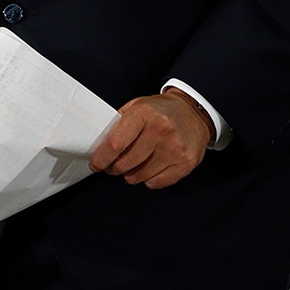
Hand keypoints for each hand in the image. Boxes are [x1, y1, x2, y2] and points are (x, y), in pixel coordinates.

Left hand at [88, 88, 212, 189]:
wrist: (193, 112)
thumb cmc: (160, 111)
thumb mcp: (136, 106)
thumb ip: (117, 124)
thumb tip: (98, 146)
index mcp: (144, 113)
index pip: (116, 143)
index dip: (101, 158)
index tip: (95, 165)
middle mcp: (161, 131)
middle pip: (126, 163)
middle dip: (113, 168)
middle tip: (112, 165)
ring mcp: (175, 149)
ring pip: (140, 176)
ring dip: (130, 175)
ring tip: (132, 165)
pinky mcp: (186, 163)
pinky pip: (156, 183)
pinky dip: (148, 179)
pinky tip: (149, 168)